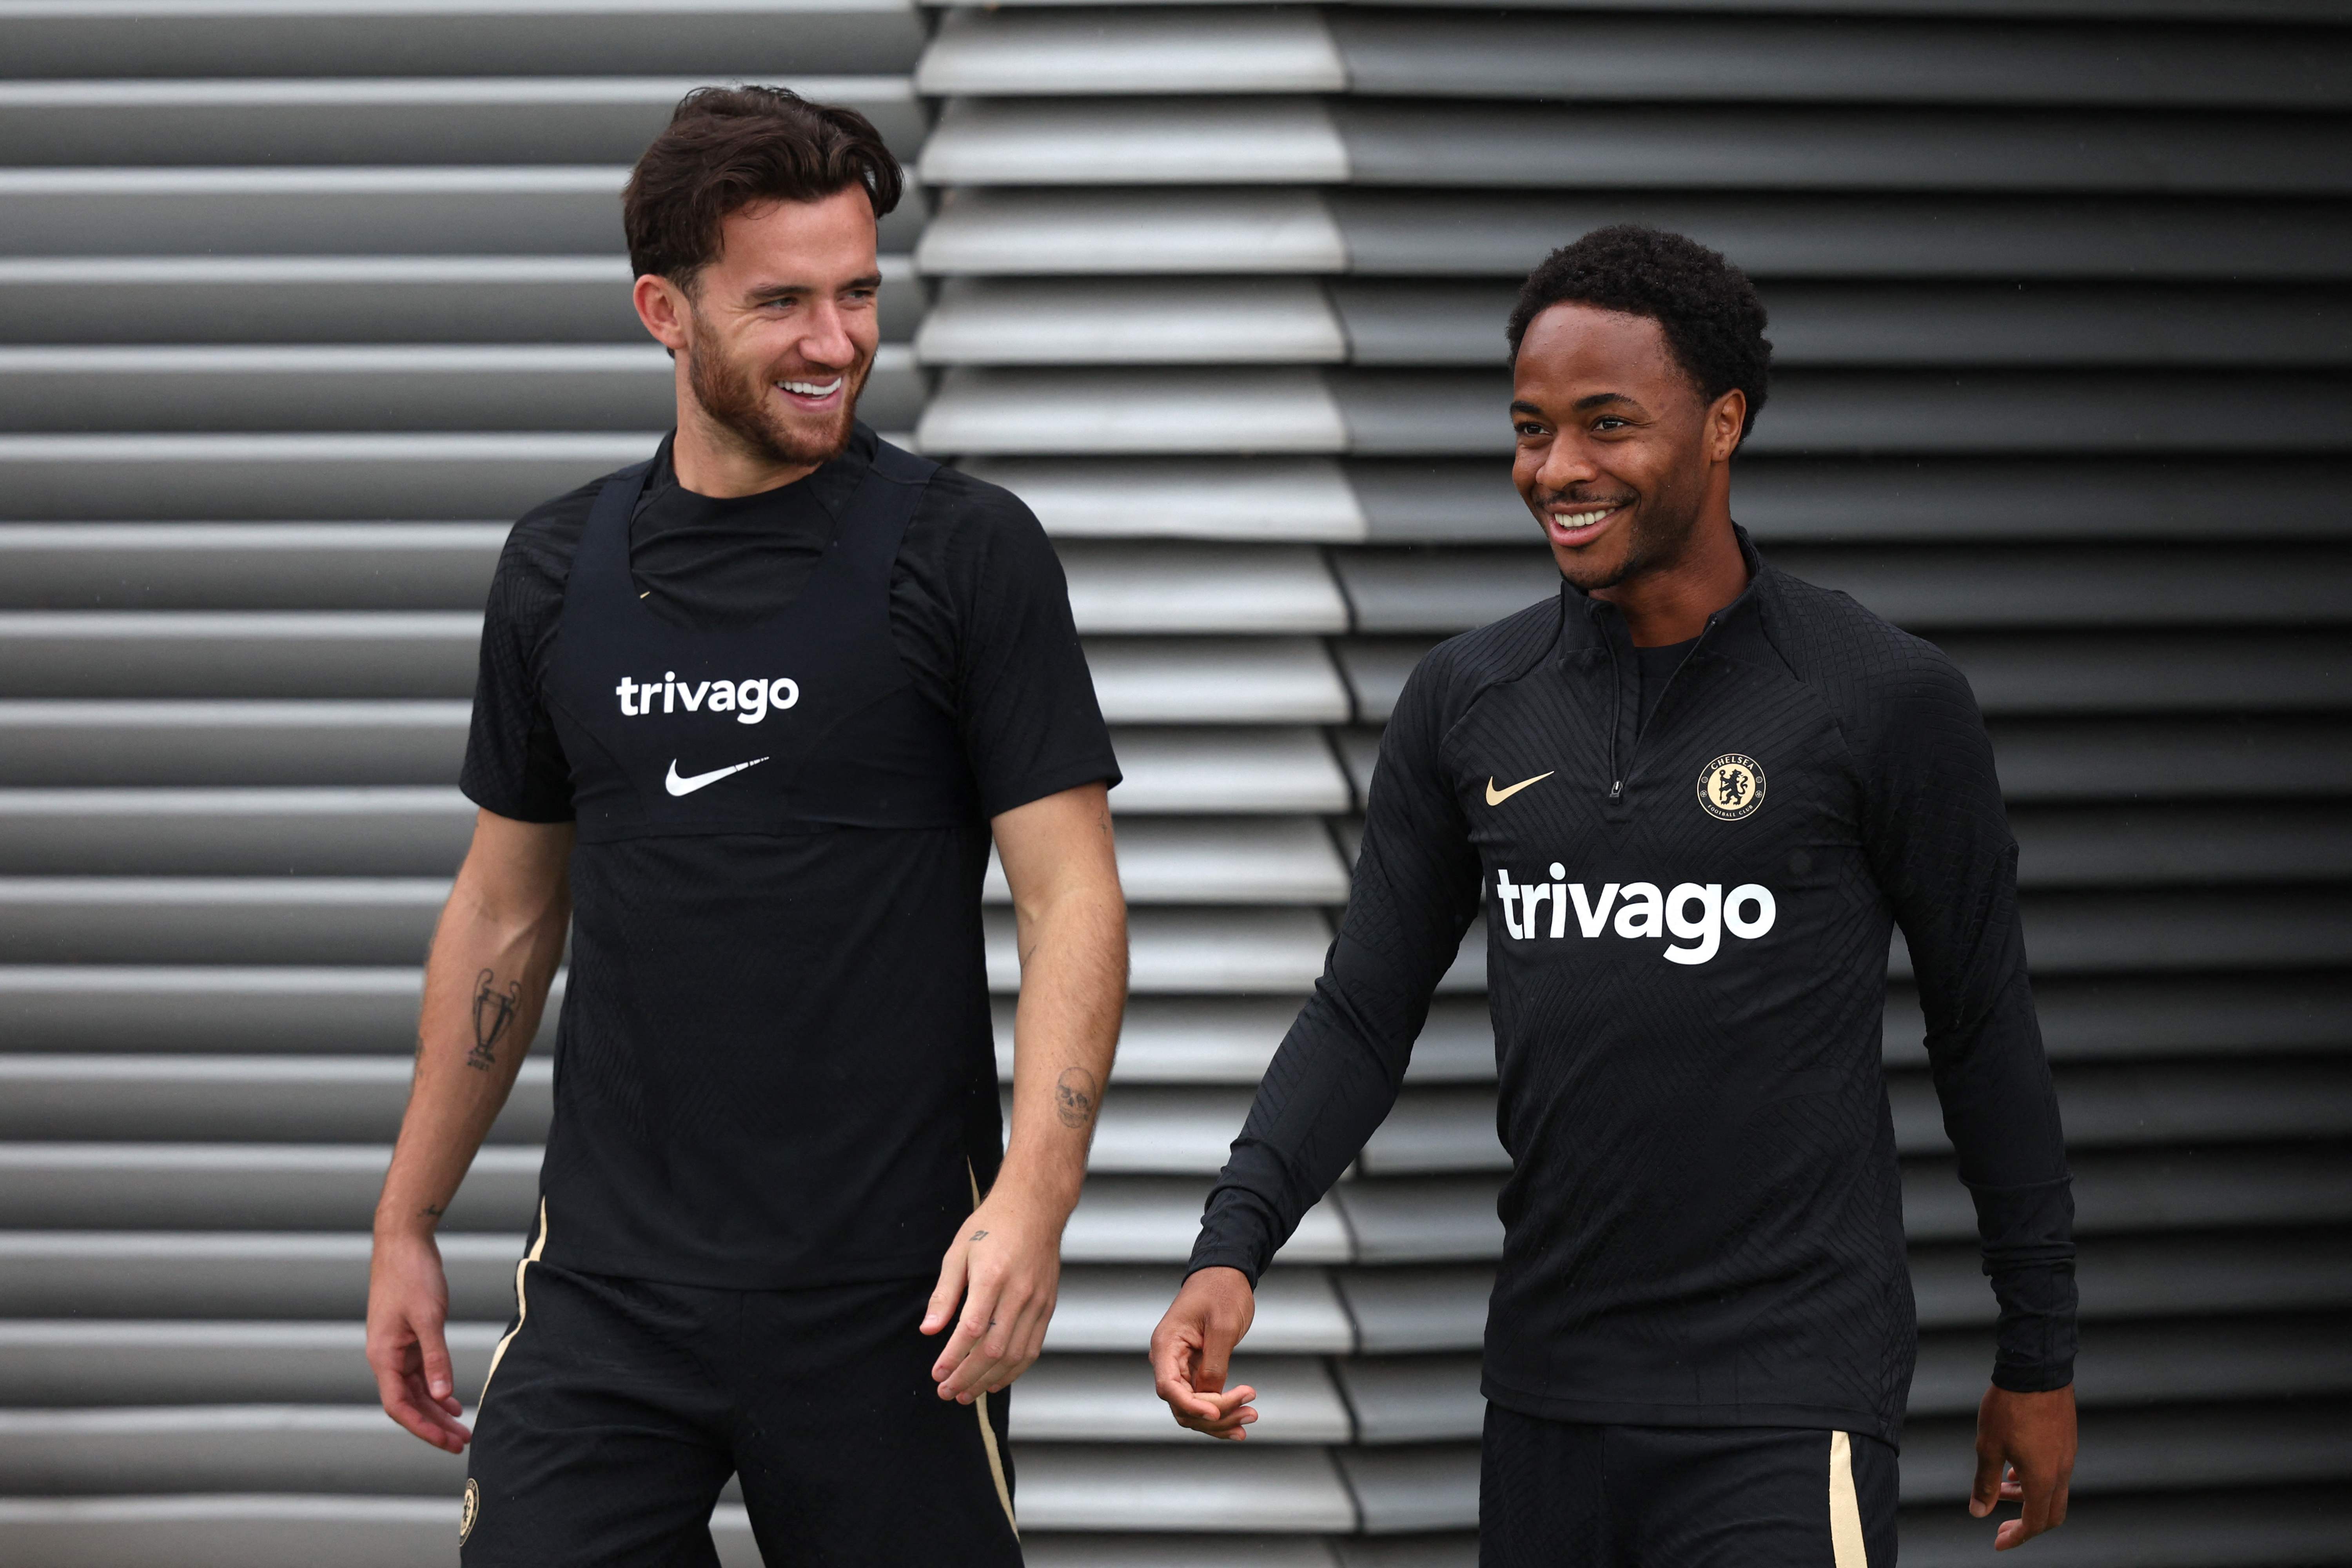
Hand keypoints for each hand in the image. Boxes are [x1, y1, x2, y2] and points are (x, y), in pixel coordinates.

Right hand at [366, 1227, 470, 1451]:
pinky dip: (437, 1389)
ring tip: (463, 1430)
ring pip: (416, 1391)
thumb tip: (441, 1396)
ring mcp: (397, 1349)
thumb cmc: (412, 1275)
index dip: (422, 1428)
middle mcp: (387, 1358)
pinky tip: (453, 1402)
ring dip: (437, 1411)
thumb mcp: (429, 1317)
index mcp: (384, 1356)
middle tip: (463, 1444)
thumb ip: (435, 1358)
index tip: (447, 1443)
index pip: (399, 1406)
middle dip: (434, 1426)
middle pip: (409, 1403)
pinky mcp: (409, 1338)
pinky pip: (421, 1374)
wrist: (404, 1242)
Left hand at [923, 1189, 1061, 1402]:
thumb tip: (928, 1330)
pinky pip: (1033, 1348)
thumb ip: (945, 1293)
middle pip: (994, 1349)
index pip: (971, 1329)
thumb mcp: (958, 1252)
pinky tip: (995, 1380)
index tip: (936, 1374)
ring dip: (989, 1380)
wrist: (1035, 1208)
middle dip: (967, 1376)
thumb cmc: (991, 1227)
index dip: (952, 1357)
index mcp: (993, 1277)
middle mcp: (1019, 1293)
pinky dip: (1014, 1370)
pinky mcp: (1048, 1306)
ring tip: (966, 1394)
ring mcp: (1038, 1301)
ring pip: (1015, 1355)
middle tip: (946, 1392)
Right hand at [1151, 1266, 1258, 1439]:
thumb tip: (1211, 1400)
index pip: (1169, 1387)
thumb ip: (1214, 1365)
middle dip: (1215, 1415)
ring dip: (1221, 1418)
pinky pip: (1203, 1399)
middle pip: (1182, 1404)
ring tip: (1252, 1415)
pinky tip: (1241, 1420)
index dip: (1192, 1406)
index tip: (1218, 1413)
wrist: (1225, 1273)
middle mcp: (1167, 1359)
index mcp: (1166, 1345)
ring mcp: (1180, 1366)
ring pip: (1193, 1407)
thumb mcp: (1223, 1326)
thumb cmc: (1222, 1291)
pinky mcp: (1195, 1369)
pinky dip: (1222, 1411)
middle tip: (1251, 1411)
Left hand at [1971, 1384, 2074, 1549]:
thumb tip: (1978, 1511)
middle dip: (2026, 1524)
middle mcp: (2061, 1471)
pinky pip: (2055, 1472)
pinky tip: (2015, 1467)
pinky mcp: (2067, 1440)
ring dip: (2028, 1498)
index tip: (1999, 1543)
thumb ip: (1985, 1482)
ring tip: (2002, 1489)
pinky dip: (2036, 1479)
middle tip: (2002, 1525)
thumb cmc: (2009, 1407)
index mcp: (2043, 1479)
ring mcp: (2067, 1455)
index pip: (2035, 1523)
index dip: (2017, 1537)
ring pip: (2053, 1491)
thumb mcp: (1988, 1447)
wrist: (2035, 1370)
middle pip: (2050, 1513)